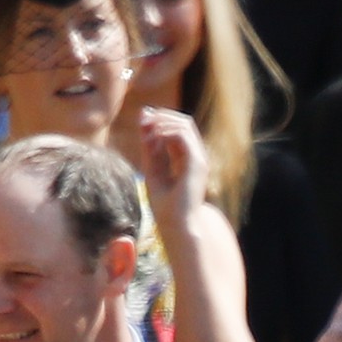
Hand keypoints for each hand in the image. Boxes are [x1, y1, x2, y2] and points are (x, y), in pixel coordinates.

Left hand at [138, 106, 209, 237]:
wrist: (176, 225)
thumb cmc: (165, 205)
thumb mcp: (152, 169)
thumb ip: (149, 146)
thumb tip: (144, 119)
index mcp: (187, 159)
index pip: (177, 128)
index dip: (160, 119)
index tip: (142, 121)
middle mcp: (196, 156)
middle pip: (183, 121)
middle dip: (162, 116)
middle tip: (143, 120)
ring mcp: (199, 158)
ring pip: (184, 124)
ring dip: (163, 122)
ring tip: (147, 130)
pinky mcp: (196, 163)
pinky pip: (183, 136)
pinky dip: (166, 132)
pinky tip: (153, 140)